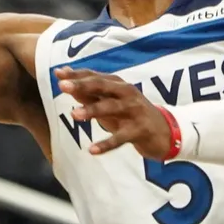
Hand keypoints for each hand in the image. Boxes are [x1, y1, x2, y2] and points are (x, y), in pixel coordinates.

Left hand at [54, 68, 172, 158]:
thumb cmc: (133, 115)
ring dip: (92, 111)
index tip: (57, 74)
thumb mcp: (111, 102)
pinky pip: (121, 138)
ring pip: (111, 109)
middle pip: (102, 87)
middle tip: (63, 87)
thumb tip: (64, 78)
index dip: (76, 75)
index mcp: (119, 85)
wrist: (166, 132)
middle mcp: (127, 94)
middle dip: (82, 86)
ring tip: (74, 115)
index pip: (95, 77)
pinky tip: (92, 150)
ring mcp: (134, 111)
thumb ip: (88, 92)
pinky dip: (106, 144)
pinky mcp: (140, 130)